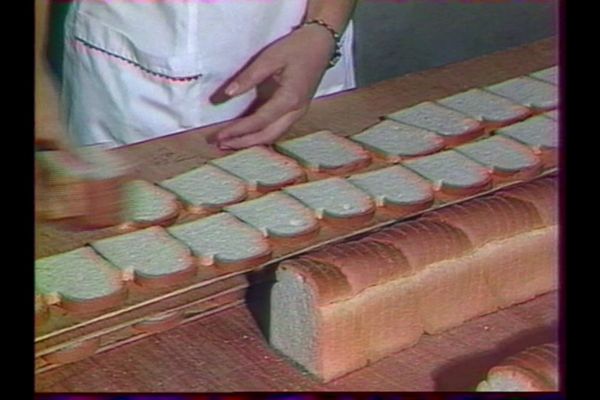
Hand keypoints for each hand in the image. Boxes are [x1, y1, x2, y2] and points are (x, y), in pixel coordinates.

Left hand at [212, 24, 335, 149]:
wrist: (321, 44)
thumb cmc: (297, 48)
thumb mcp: (270, 58)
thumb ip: (249, 77)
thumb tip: (227, 94)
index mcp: (290, 99)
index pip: (259, 121)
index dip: (238, 130)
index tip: (219, 136)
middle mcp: (296, 112)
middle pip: (267, 136)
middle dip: (243, 143)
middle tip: (220, 144)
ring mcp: (297, 114)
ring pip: (273, 136)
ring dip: (251, 141)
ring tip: (229, 143)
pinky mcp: (295, 111)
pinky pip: (276, 129)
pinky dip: (260, 135)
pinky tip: (246, 135)